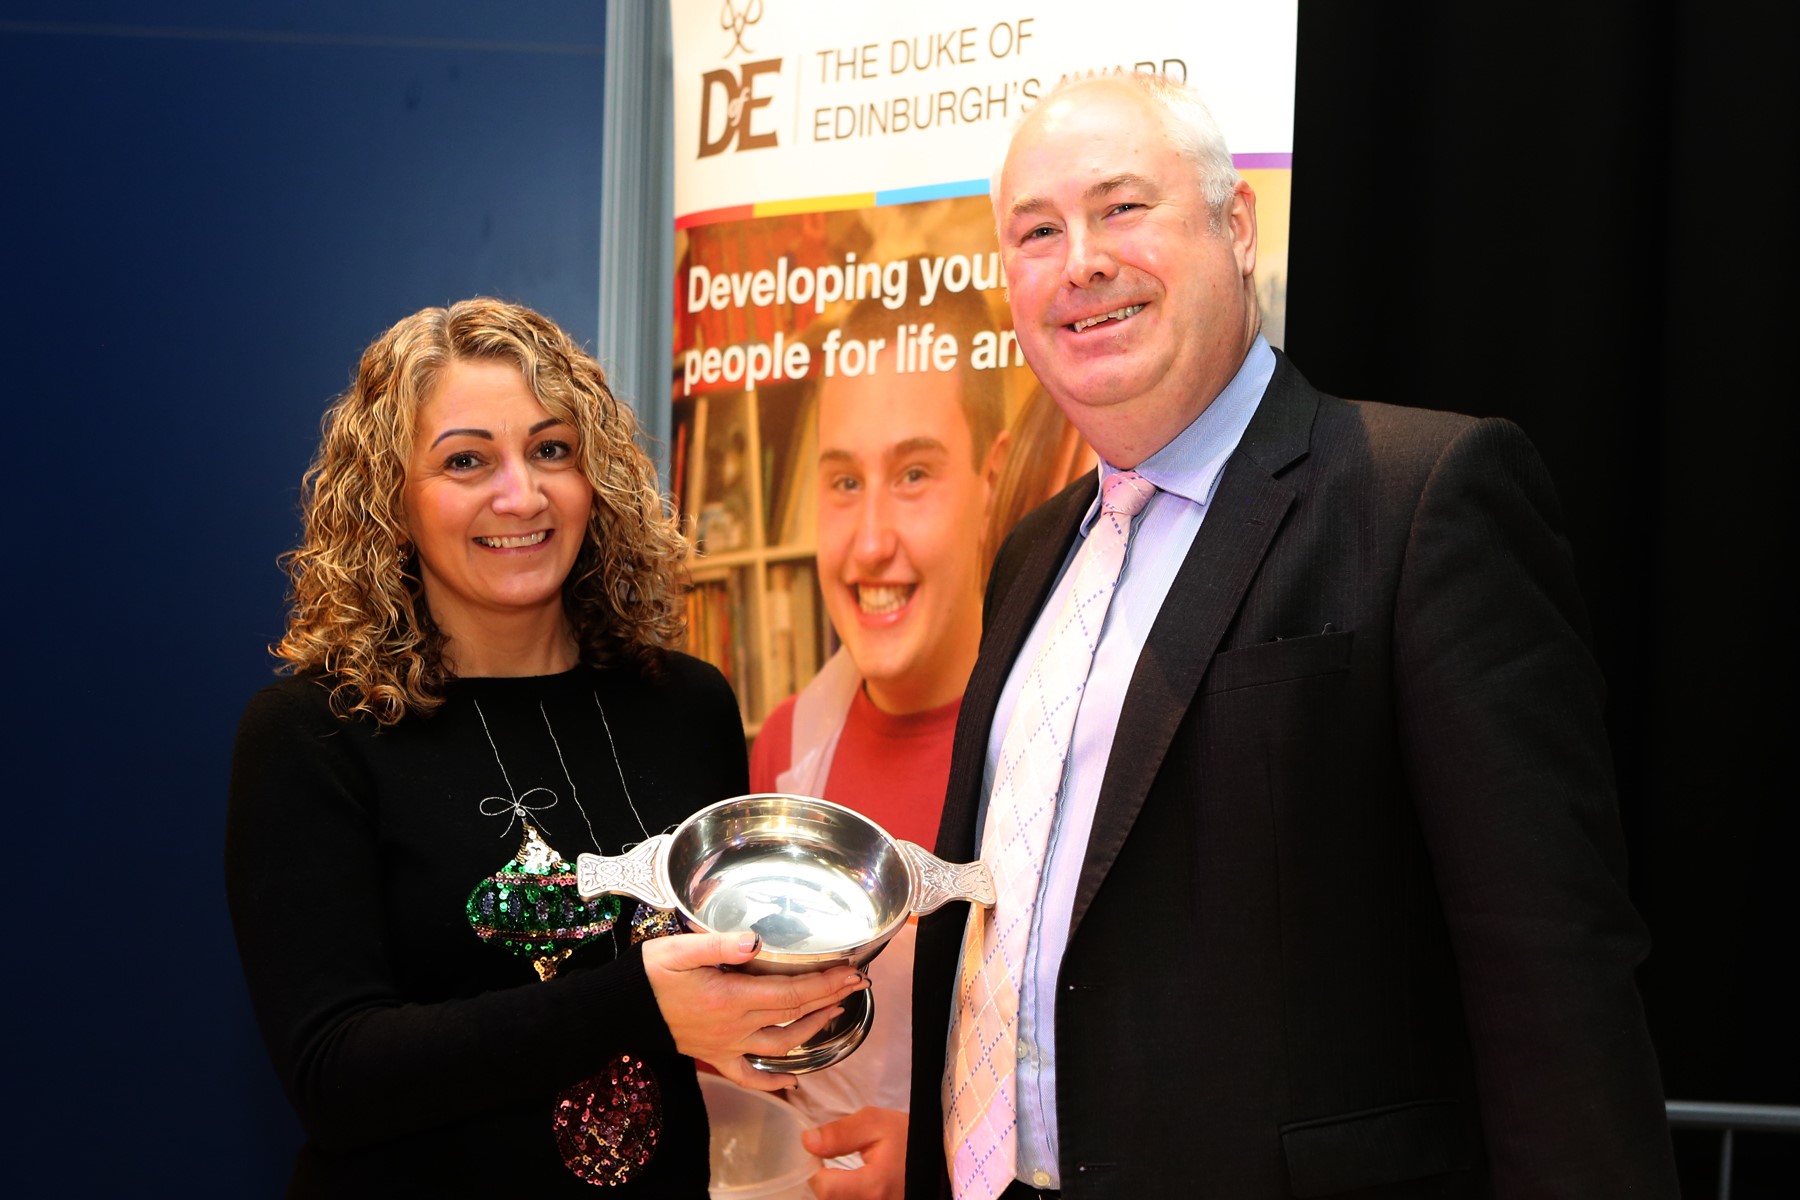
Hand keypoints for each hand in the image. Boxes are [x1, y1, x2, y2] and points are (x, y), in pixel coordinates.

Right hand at [642, 931, 867, 1090]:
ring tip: (835, 1012)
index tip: (851, 971)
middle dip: (830, 998)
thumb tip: (757, 941)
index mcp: (732, 998)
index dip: (826, 983)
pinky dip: (773, 1082)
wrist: (619, 1008)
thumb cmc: (650, 973)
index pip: (792, 993)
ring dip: (813, 1031)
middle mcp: (735, 1026)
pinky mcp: (715, 1056)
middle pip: (794, 1016)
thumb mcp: (681, 949)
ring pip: (781, 1045)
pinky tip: (793, 1083)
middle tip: (857, 984)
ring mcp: (727, 1045)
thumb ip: (720, 944)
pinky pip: (749, 1077)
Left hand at [802, 1106, 906, 1199]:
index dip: (815, 1170)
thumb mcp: (875, 1123)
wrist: (934, 1156)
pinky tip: (854, 1185)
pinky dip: (846, 1194)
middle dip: (825, 1181)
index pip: (825, 1188)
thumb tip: (807, 1142)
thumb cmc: (908, 1138)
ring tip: (846, 1174)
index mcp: (873, 1186)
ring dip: (836, 1190)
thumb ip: (840, 1133)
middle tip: (834, 1161)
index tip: (820, 1155)